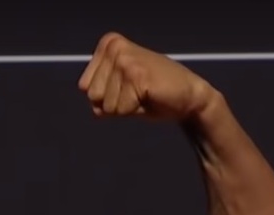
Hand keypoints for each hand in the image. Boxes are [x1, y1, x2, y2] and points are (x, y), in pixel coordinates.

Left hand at [78, 33, 215, 120]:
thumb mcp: (117, 87)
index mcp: (108, 45)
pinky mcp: (136, 75)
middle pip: (92, 95)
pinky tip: (149, 97)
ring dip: (125, 107)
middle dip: (113, 103)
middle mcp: (115, 48)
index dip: (105, 97)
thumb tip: (93, 105)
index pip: (84, 86)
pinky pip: (121, 109)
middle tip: (136, 92)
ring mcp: (125, 60)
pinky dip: (134, 110)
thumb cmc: (152, 94)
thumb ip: (99, 89)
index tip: (127, 87)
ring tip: (143, 94)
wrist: (189, 96)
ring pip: (106, 105)